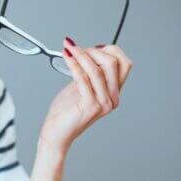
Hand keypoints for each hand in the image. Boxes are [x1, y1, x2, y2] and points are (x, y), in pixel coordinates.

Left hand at [38, 37, 133, 154]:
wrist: (56, 132)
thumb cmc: (67, 111)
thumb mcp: (82, 86)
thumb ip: (90, 71)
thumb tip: (90, 50)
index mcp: (113, 92)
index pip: (124, 63)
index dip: (110, 50)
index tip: (91, 47)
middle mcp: (112, 98)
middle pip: (113, 63)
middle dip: (94, 50)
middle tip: (76, 48)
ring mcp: (103, 103)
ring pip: (97, 69)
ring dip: (81, 55)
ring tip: (69, 49)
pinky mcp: (90, 106)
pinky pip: (84, 78)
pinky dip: (74, 65)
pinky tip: (67, 57)